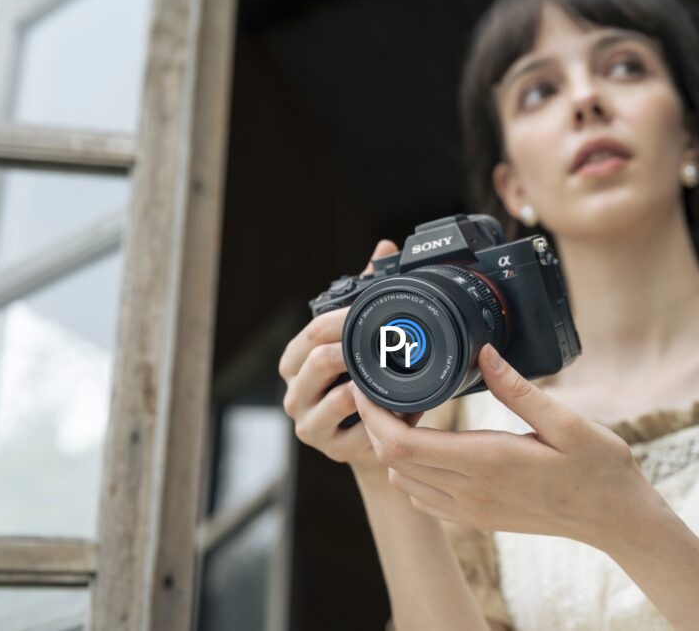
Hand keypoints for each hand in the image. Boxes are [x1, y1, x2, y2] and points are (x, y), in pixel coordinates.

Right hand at [279, 239, 421, 475]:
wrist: (372, 444)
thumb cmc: (362, 384)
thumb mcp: (357, 338)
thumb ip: (363, 293)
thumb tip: (384, 248)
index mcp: (294, 361)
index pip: (312, 331)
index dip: (342, 318)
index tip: (374, 309)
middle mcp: (293, 392)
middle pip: (320, 360)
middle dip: (356, 348)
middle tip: (391, 340)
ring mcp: (309, 423)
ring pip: (340, 396)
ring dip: (375, 385)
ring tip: (400, 376)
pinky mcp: (332, 450)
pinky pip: (362, 427)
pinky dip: (387, 413)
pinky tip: (405, 406)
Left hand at [351, 343, 658, 548]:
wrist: (616, 519)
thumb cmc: (598, 467)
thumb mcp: (567, 421)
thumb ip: (518, 389)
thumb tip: (484, 351)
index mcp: (486, 462)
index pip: (403, 444)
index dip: (374, 415)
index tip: (368, 384)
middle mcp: (470, 491)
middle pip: (393, 460)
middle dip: (376, 425)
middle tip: (381, 388)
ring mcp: (471, 509)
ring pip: (403, 481)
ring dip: (392, 448)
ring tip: (404, 411)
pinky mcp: (477, 518)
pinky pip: (424, 499)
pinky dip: (410, 472)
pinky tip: (429, 445)